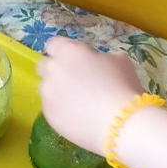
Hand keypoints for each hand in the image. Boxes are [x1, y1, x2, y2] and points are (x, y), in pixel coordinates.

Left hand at [37, 37, 143, 153]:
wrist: (119, 123)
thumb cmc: (122, 86)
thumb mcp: (119, 60)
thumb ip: (99, 57)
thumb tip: (95, 63)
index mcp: (67, 52)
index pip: (53, 44)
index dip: (64, 50)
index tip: (76, 59)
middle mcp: (52, 70)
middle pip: (45, 65)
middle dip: (56, 70)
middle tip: (75, 80)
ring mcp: (48, 94)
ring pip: (47, 88)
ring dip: (58, 91)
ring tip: (79, 102)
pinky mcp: (49, 115)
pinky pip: (52, 108)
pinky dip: (62, 110)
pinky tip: (79, 116)